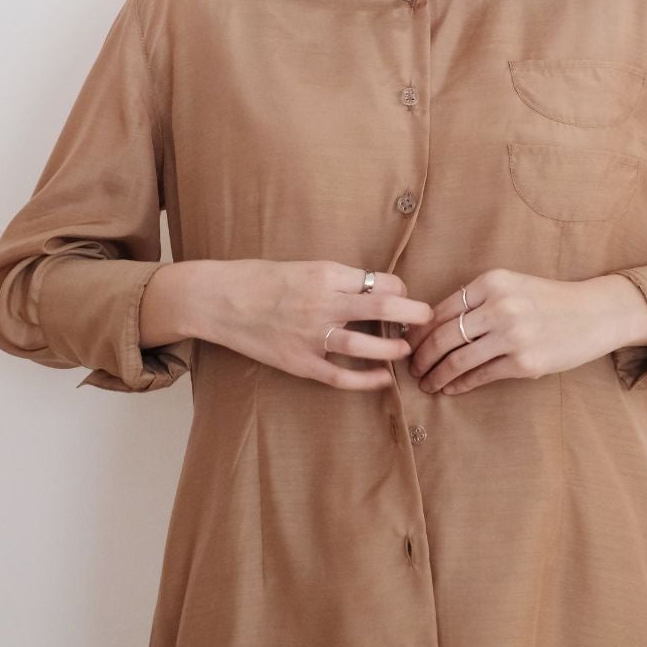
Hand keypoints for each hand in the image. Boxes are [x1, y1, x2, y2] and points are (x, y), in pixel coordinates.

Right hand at [191, 259, 434, 390]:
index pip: (378, 280)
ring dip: (393, 348)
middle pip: (383, 307)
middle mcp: (322, 303)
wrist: (218, 299)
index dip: (399, 287)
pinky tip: (382, 380)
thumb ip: (335, 279)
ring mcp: (311, 335)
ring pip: (366, 344)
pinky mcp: (299, 362)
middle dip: (413, 313)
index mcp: (325, 273)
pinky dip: (366, 380)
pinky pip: (341, 375)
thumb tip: (370, 288)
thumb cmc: (259, 277)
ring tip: (407, 350)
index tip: (403, 292)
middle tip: (427, 317)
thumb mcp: (303, 266)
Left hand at [406, 268, 646, 395]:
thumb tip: (433, 324)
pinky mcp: (525, 363)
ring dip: (436, 375)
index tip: (408, 343)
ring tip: (426, 383)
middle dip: (421, 356)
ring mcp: (512, 336)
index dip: (420, 331)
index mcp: (492, 282)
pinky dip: (459, 385)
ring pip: (457, 360)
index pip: (441, 310)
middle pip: (443, 336)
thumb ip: (478, 300)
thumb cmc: (549, 300)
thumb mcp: (512, 286)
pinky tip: (450, 388)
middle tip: (411, 368)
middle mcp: (500, 306)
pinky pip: (480, 376)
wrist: (595, 313)